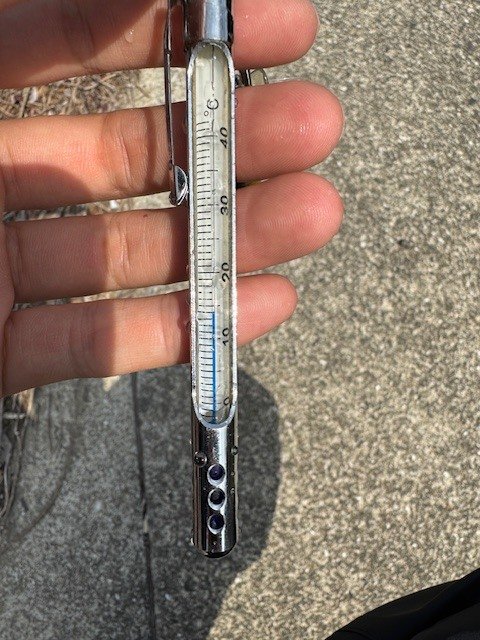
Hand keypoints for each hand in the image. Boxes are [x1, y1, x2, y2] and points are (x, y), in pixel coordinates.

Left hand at [0, 0, 342, 396]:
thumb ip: (40, 29)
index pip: (81, 44)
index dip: (178, 35)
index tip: (268, 29)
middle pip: (129, 160)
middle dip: (227, 143)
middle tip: (310, 128)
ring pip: (127, 253)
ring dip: (224, 241)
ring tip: (310, 215)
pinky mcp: (1, 350)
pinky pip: (96, 341)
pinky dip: (171, 330)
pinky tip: (248, 306)